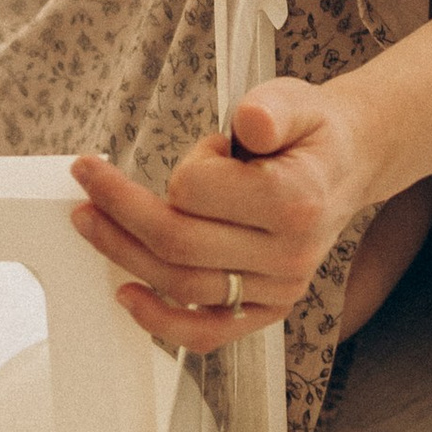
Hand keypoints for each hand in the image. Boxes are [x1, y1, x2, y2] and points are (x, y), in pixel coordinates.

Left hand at [69, 78, 375, 343]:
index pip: (199, 192)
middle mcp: (289, 254)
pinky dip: (162, 322)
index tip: (204, 148)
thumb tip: (249, 123)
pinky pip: (208, 331)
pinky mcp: (266, 310)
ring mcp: (278, 290)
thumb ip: (269, 108)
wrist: (346, 166)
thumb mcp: (294, 99)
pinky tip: (126, 295)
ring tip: (89, 222)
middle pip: (179, 244)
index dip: (185, 167)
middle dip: (119, 211)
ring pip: (182, 285)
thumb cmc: (310, 131)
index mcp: (295, 199)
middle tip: (86, 182)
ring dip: (123, 254)